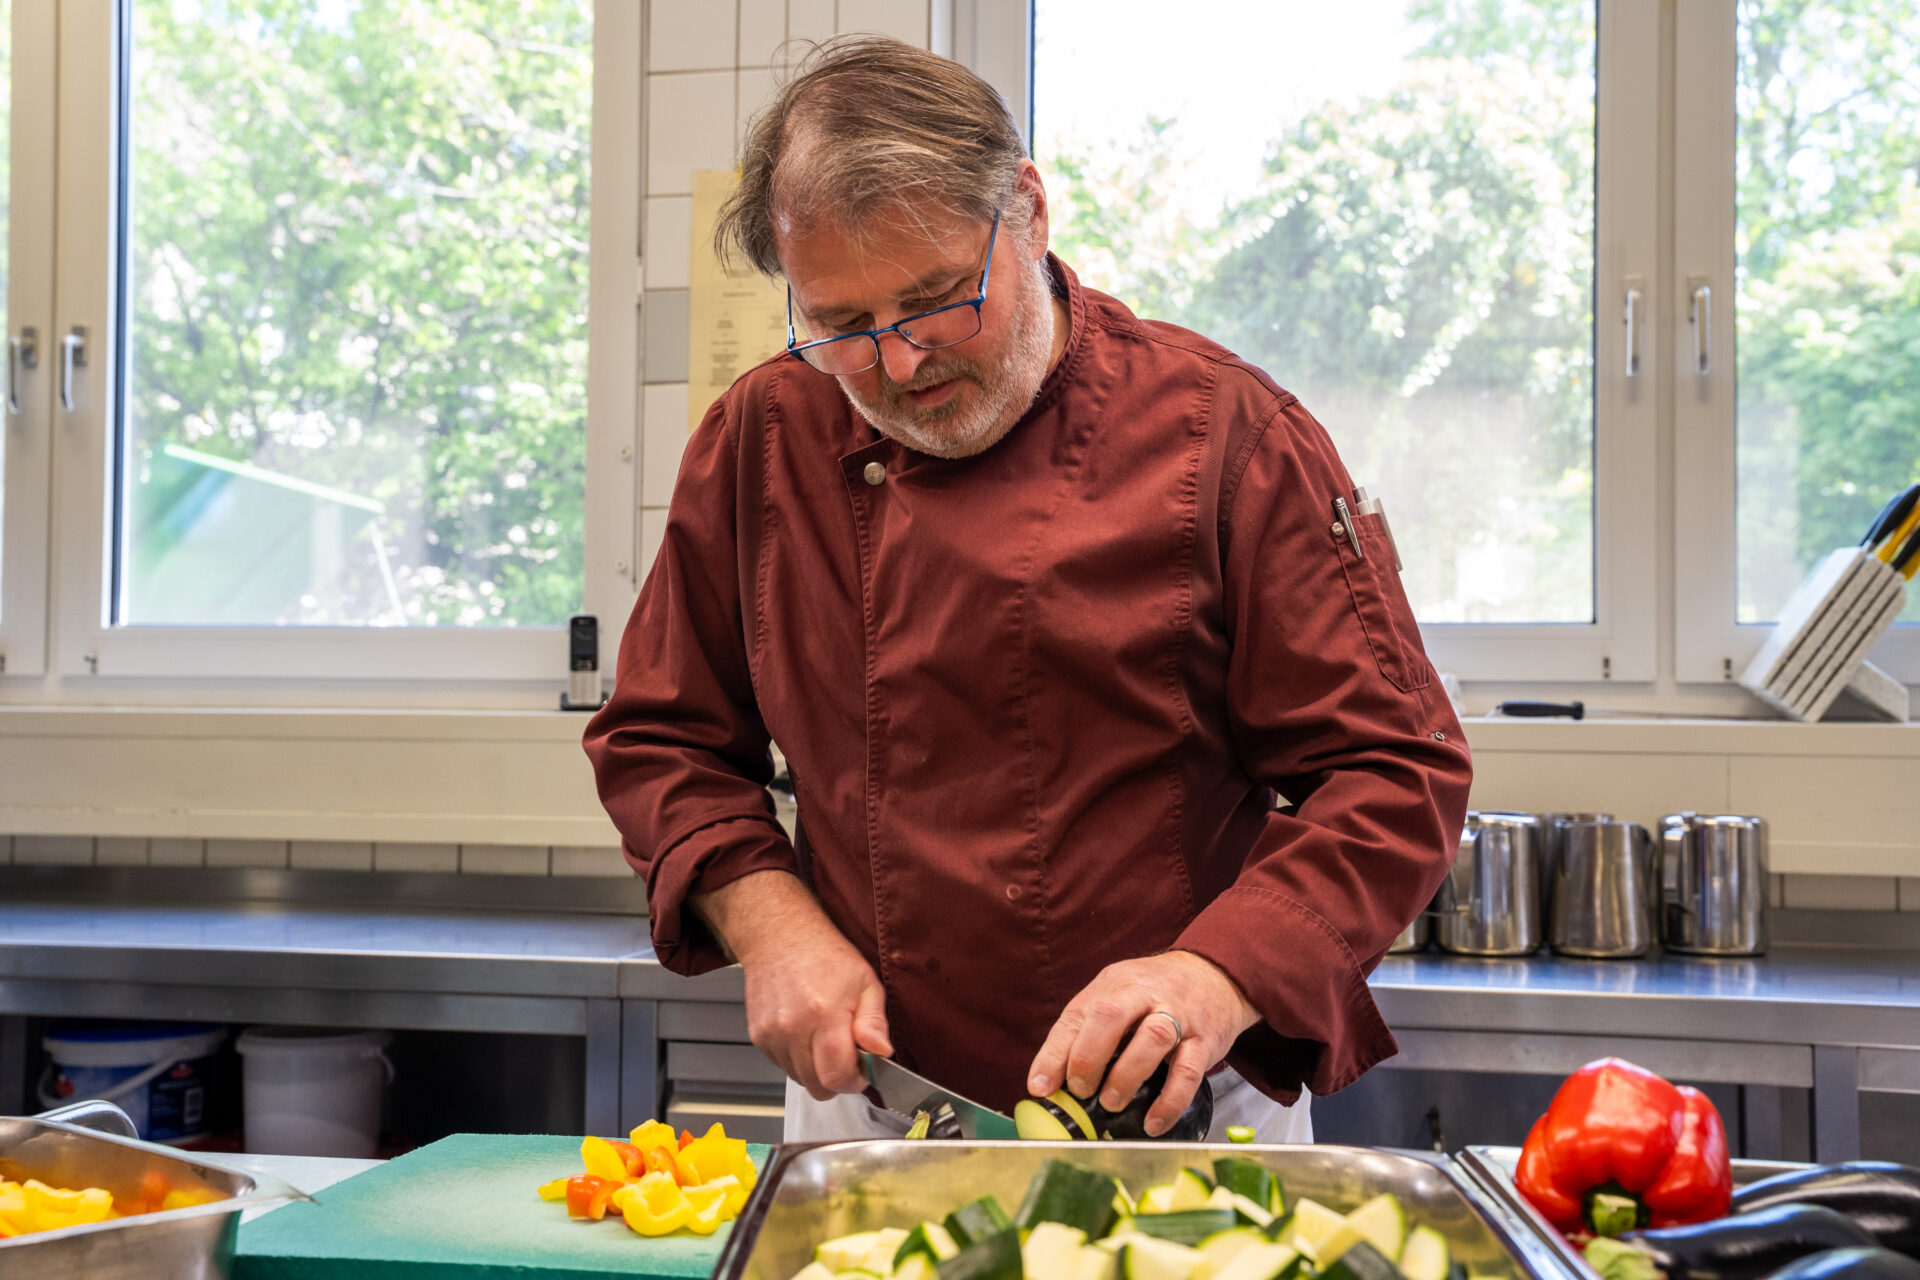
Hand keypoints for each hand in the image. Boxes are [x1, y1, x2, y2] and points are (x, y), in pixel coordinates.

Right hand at [692, 870, 892, 1100]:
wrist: (780, 936)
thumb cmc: (824, 955)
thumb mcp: (865, 982)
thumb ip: (874, 1022)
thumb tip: (881, 1052)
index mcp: (824, 1014)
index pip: (836, 1076)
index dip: (855, 1081)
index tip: (862, 1070)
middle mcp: (793, 1028)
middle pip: (817, 1086)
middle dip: (837, 1079)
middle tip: (847, 1056)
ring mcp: (772, 1034)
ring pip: (799, 1079)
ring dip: (816, 1070)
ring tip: (824, 1039)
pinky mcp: (758, 1036)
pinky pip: (783, 1067)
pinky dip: (798, 1060)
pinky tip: (805, 1034)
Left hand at [1027, 950, 1258, 1135]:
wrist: (1213, 976)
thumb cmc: (1153, 994)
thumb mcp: (1115, 998)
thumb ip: (1085, 1033)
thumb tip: (1049, 1082)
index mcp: (1113, 985)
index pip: (1076, 1016)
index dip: (1054, 1054)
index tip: (1040, 1087)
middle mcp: (1143, 994)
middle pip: (1111, 1015)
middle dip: (1089, 1057)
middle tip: (1081, 1091)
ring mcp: (1178, 1014)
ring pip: (1154, 1037)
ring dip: (1127, 1075)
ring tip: (1112, 1104)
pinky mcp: (1205, 1040)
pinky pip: (1189, 1071)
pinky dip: (1170, 1100)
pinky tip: (1153, 1122)